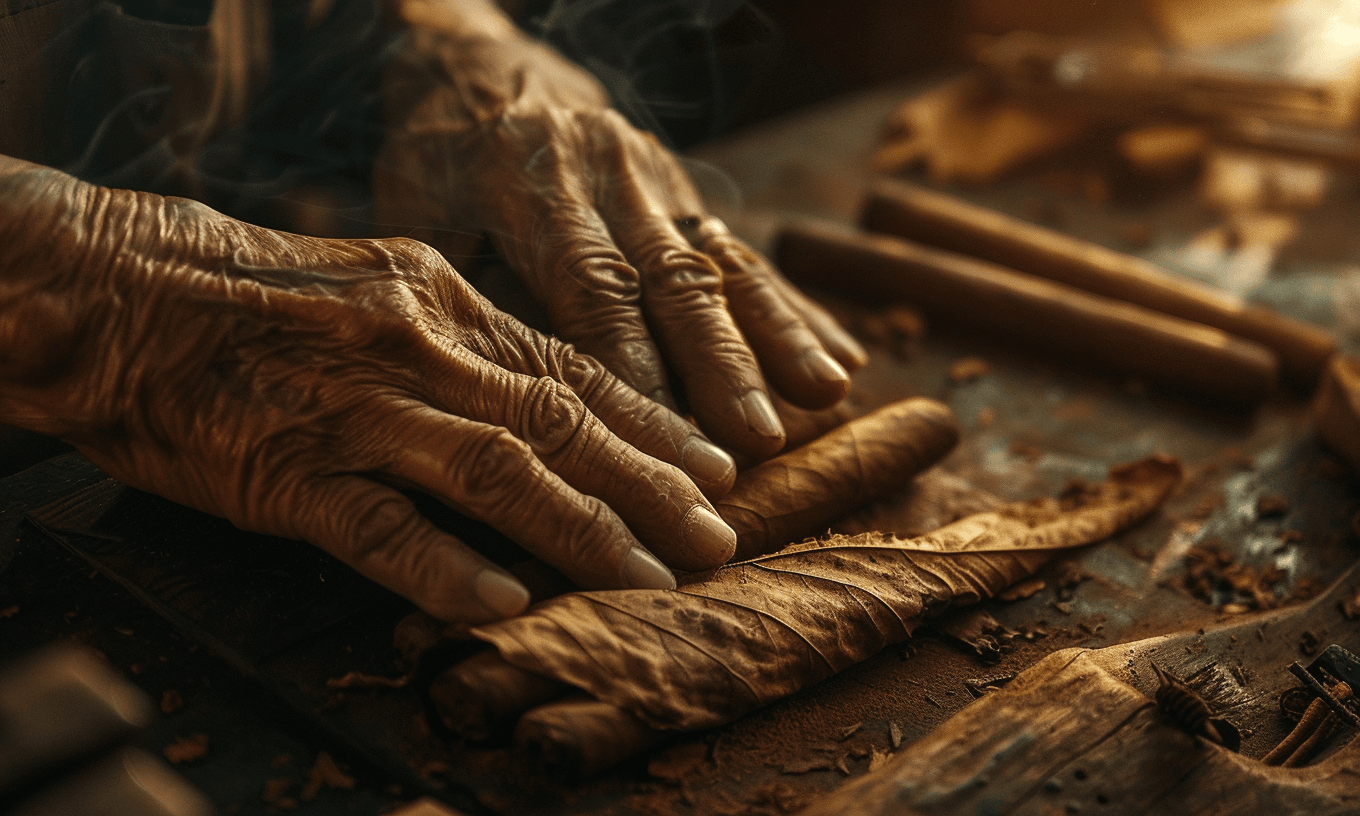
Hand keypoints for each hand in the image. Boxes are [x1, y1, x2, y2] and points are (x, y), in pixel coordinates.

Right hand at [0, 159, 739, 622]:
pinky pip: (380, 526)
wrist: (115, 290)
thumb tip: (547, 400)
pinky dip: (447, 565)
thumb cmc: (250, 294)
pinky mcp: (286, 469)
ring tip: (651, 576)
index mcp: (444, 303)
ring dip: (585, 529)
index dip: (654, 425)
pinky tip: (508, 602)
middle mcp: (417, 348)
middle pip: (561, 422)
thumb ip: (462, 341)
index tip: (718, 467)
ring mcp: (354, 408)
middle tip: (719, 535)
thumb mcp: (377, 286)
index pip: (574, 369)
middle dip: (652, 485)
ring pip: (496, 470)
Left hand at [374, 0, 866, 458]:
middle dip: (723, 361)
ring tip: (827, 393)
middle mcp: (606, 172)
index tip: (662, 439)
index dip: (632, 364)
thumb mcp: (421, 218)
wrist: (480, 62)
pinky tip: (839, 356)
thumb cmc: (436, 161)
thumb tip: (532, 398)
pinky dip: (792, 307)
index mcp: (530, 179)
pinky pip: (743, 251)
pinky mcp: (685, 188)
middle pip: (673, 276)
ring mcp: (655, 177)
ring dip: (778, 333)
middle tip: (762, 436)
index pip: (590, 282)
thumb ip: (476, 295)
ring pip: (722, 260)